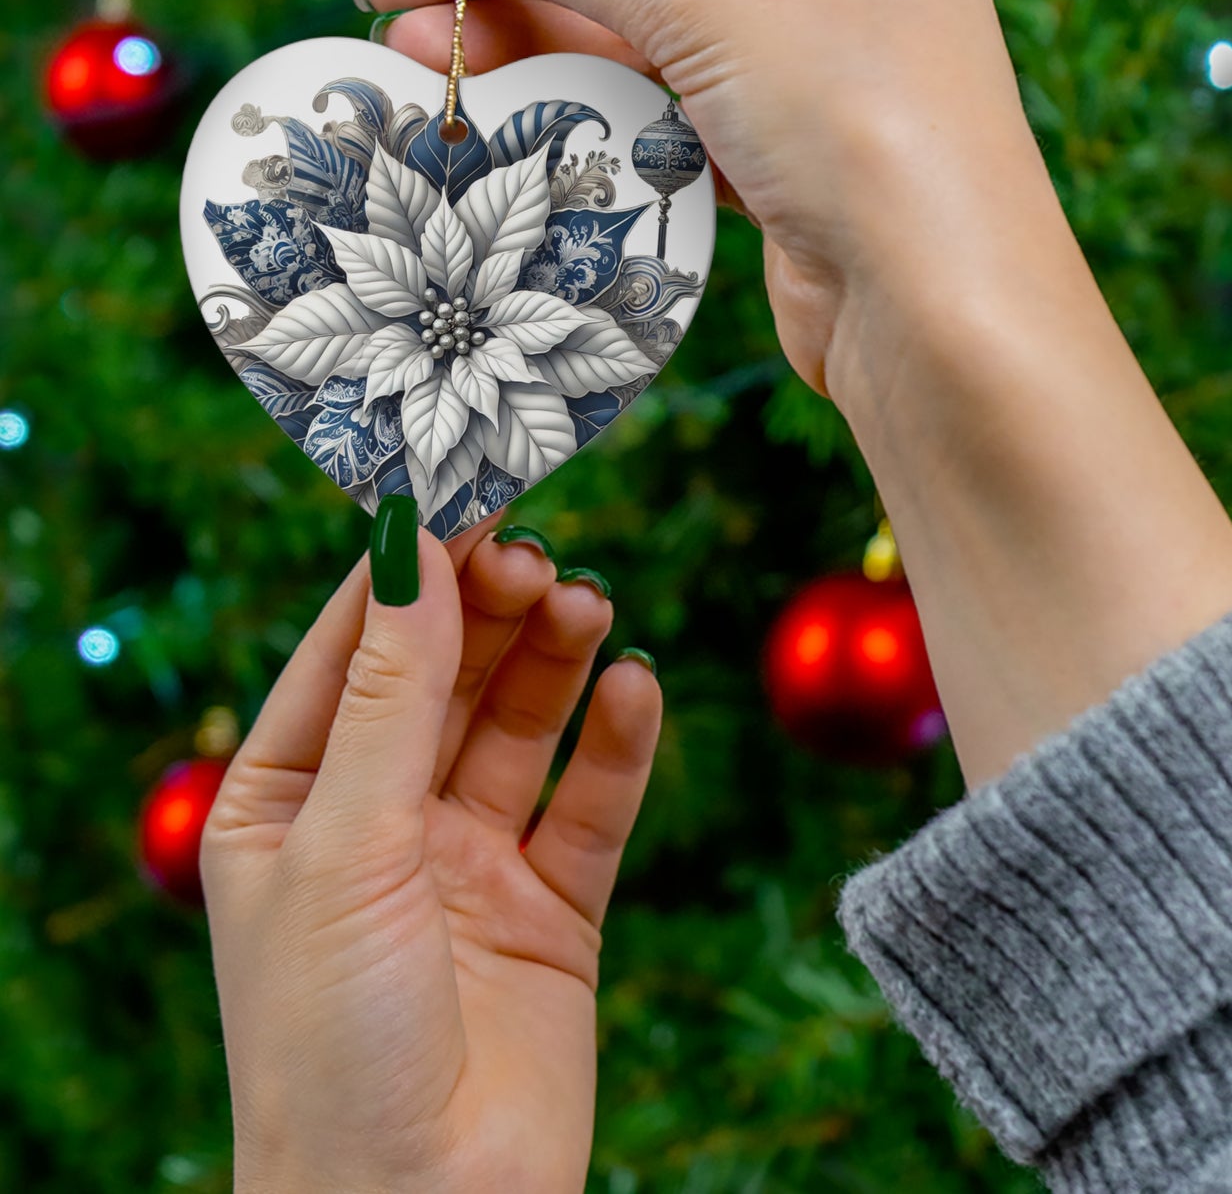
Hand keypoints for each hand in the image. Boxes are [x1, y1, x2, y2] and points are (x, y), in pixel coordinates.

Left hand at [201, 513, 660, 1193]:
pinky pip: (591, 805)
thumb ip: (391, 695)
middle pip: (446, 678)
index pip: (351, 652)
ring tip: (589, 605)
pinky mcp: (552, 908)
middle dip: (489, 612)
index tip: (462, 495)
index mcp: (289, 802)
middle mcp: (380, 822)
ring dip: (555, 661)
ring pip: (521, 727)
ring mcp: (469, 863)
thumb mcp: (346, 844)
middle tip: (537, 555)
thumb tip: (410, 547)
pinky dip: (617, 744)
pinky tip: (635, 690)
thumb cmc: (331, 1042)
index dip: (406, 573)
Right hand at [362, 0, 1042, 400]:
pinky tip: (498, 101)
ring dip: (529, 36)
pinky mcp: (780, 144)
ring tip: (414, 50)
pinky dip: (582, 99)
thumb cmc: (859, 118)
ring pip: (640, 26)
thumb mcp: (706, 0)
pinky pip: (660, 99)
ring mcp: (807, 54)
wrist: (936, 308)